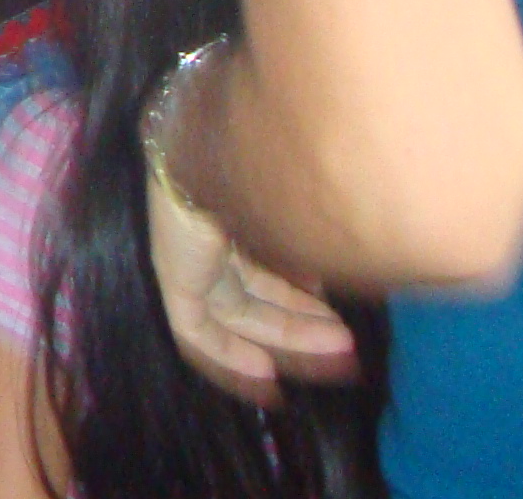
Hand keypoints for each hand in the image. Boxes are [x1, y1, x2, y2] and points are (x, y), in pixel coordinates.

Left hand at [146, 136, 360, 404]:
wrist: (226, 147)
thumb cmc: (275, 163)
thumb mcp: (302, 203)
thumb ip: (313, 236)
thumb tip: (349, 262)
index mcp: (236, 206)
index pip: (266, 260)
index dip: (299, 291)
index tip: (336, 312)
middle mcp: (209, 231)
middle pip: (255, 288)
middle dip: (303, 318)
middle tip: (349, 341)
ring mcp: (188, 253)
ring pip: (237, 309)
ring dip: (288, 335)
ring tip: (341, 349)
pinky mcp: (173, 276)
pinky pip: (195, 329)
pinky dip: (228, 354)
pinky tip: (268, 374)